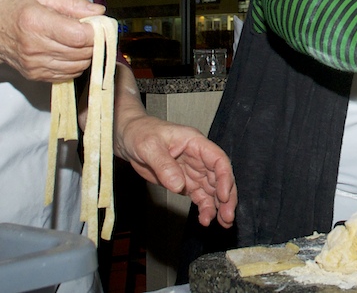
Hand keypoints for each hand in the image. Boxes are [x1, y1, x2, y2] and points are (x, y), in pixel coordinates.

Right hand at [0, 0, 104, 81]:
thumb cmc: (10, 6)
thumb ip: (70, 0)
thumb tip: (97, 12)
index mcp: (35, 21)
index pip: (79, 35)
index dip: (95, 30)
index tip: (97, 22)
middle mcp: (35, 47)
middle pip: (82, 51)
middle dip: (93, 40)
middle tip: (88, 28)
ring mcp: (35, 65)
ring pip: (79, 65)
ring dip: (86, 52)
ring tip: (77, 37)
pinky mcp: (36, 76)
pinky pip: (69, 74)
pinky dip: (75, 62)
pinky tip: (68, 49)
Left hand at [116, 114, 236, 227]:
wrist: (128, 139)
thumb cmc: (140, 133)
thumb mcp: (149, 146)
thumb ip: (164, 165)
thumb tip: (178, 186)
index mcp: (194, 143)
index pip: (218, 159)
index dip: (224, 178)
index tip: (223, 196)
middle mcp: (198, 157)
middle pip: (219, 177)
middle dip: (226, 197)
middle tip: (228, 216)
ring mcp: (192, 170)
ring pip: (212, 189)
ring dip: (219, 206)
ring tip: (222, 223)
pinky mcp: (184, 182)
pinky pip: (200, 196)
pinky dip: (205, 207)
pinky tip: (205, 219)